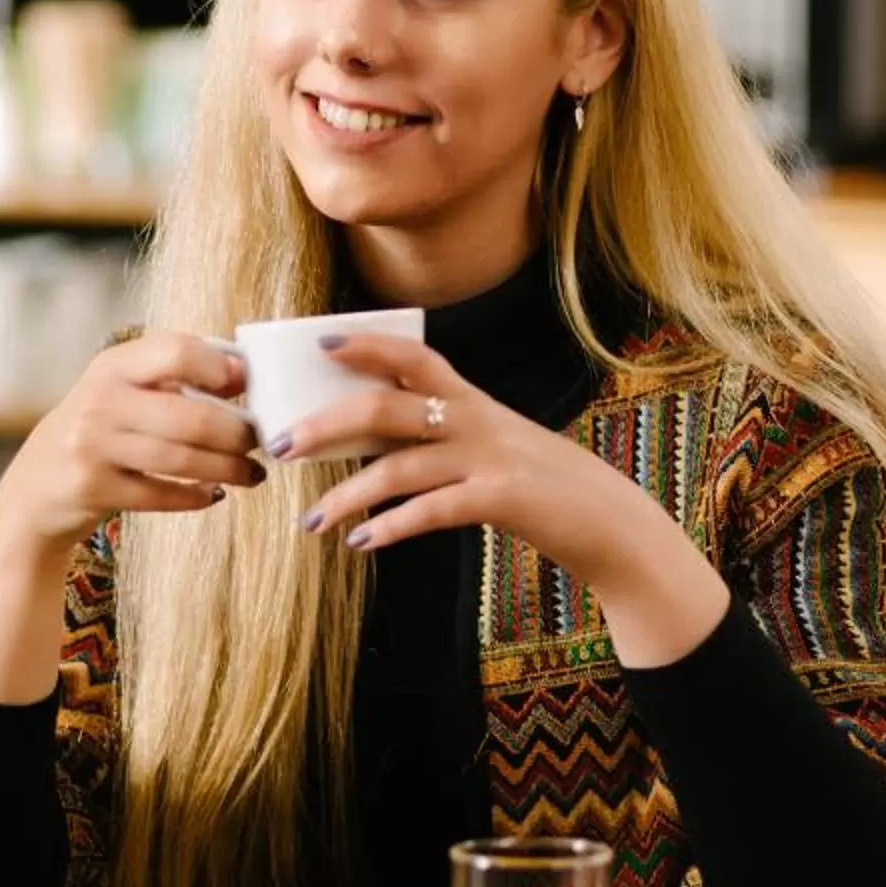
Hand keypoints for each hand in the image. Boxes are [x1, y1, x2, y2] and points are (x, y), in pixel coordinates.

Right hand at [0, 333, 261, 552]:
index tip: (246, 384)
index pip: (176, 350)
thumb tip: (244, 373)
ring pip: (182, 460)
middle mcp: (100, 400)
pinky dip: (196, 496)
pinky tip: (214, 494)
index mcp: (113, 365)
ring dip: (228, 469)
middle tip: (259, 441)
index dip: (219, 367)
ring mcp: (93, 446)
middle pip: (191, 416)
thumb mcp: (121, 390)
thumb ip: (169, 377)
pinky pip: (161, 495)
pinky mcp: (94, 488)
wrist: (35, 485)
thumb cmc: (97, 429)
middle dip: (238, 433)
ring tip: (252, 473)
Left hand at [275, 332, 730, 666]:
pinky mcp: (501, 499)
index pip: (413, 355)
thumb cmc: (534, 483)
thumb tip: (357, 441)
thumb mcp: (489, 444)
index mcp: (470, 400)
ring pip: (399, 466)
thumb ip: (435, 435)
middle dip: (325, 424)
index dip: (366, 345)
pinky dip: (390, 527)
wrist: (606, 520)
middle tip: (279, 445)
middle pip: (387, 407)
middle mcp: (476, 419)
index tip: (320, 343)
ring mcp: (489, 458)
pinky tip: (360, 543)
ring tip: (311, 521)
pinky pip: (432, 510)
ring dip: (347, 495)